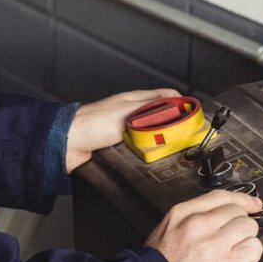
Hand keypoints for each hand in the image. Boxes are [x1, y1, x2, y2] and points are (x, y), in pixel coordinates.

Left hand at [64, 89, 178, 172]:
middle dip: (173, 128)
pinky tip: (151, 163)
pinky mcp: (118, 151)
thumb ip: (152, 108)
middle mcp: (130, 116)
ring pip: (150, 138)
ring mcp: (124, 133)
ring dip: (159, 145)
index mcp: (133, 101)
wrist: (67, 145)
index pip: (164, 98)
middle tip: (187, 138)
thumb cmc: (92, 123)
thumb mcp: (128, 111)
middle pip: (159, 120)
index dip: (181, 104)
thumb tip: (176, 103)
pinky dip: (146, 157)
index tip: (195, 114)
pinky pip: (138, 154)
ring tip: (172, 152)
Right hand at [145, 190, 262, 261]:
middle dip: (241, 224)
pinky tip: (243, 261)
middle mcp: (199, 225)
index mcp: (182, 214)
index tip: (251, 204)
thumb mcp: (164, 234)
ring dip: (247, 239)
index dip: (241, 200)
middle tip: (237, 237)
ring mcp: (214, 244)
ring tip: (238, 250)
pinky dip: (252, 254)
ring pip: (248, 227)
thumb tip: (212, 220)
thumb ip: (187, 223)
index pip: (220, 197)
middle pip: (237, 212)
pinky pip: (252, 249)